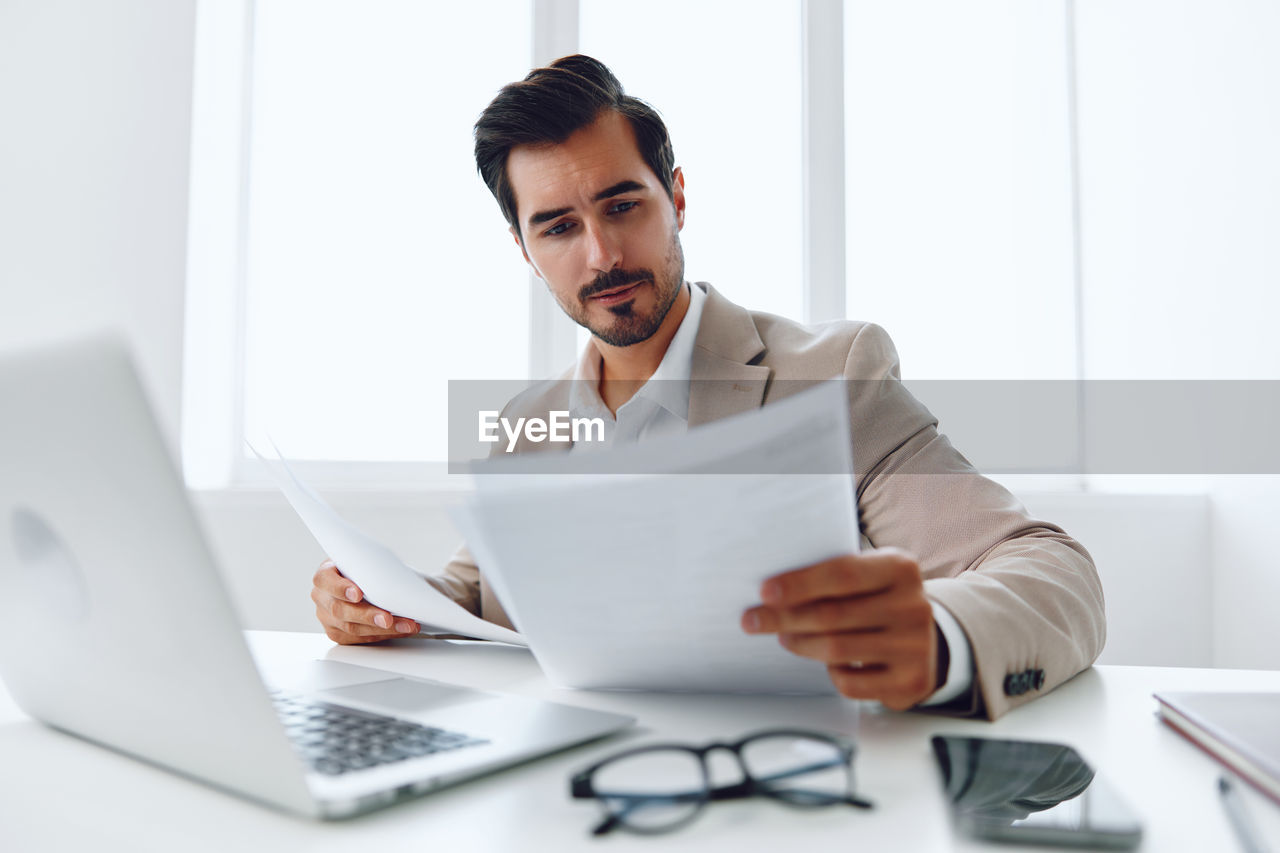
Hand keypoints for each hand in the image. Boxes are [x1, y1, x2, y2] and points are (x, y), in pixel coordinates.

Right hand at [311, 560, 419, 644]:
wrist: (363, 580)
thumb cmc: (363, 568)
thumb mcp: (364, 560)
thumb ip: (370, 566)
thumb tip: (394, 576)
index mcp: (325, 575)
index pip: (326, 580)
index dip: (341, 588)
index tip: (358, 594)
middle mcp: (322, 597)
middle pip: (340, 609)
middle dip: (367, 615)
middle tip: (387, 618)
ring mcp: (327, 617)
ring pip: (352, 628)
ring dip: (382, 629)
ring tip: (405, 625)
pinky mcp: (337, 633)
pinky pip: (359, 639)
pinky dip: (383, 635)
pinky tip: (400, 630)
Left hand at [741, 548, 938, 710]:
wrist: (925, 642)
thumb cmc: (880, 603)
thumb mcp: (868, 578)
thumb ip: (832, 578)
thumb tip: (773, 591)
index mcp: (900, 568)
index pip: (842, 573)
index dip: (800, 583)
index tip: (765, 592)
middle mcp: (913, 605)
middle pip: (832, 614)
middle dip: (784, 618)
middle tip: (754, 620)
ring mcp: (914, 645)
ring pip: (836, 650)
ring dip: (801, 644)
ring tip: (785, 637)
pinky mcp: (910, 680)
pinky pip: (851, 683)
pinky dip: (831, 674)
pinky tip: (828, 662)